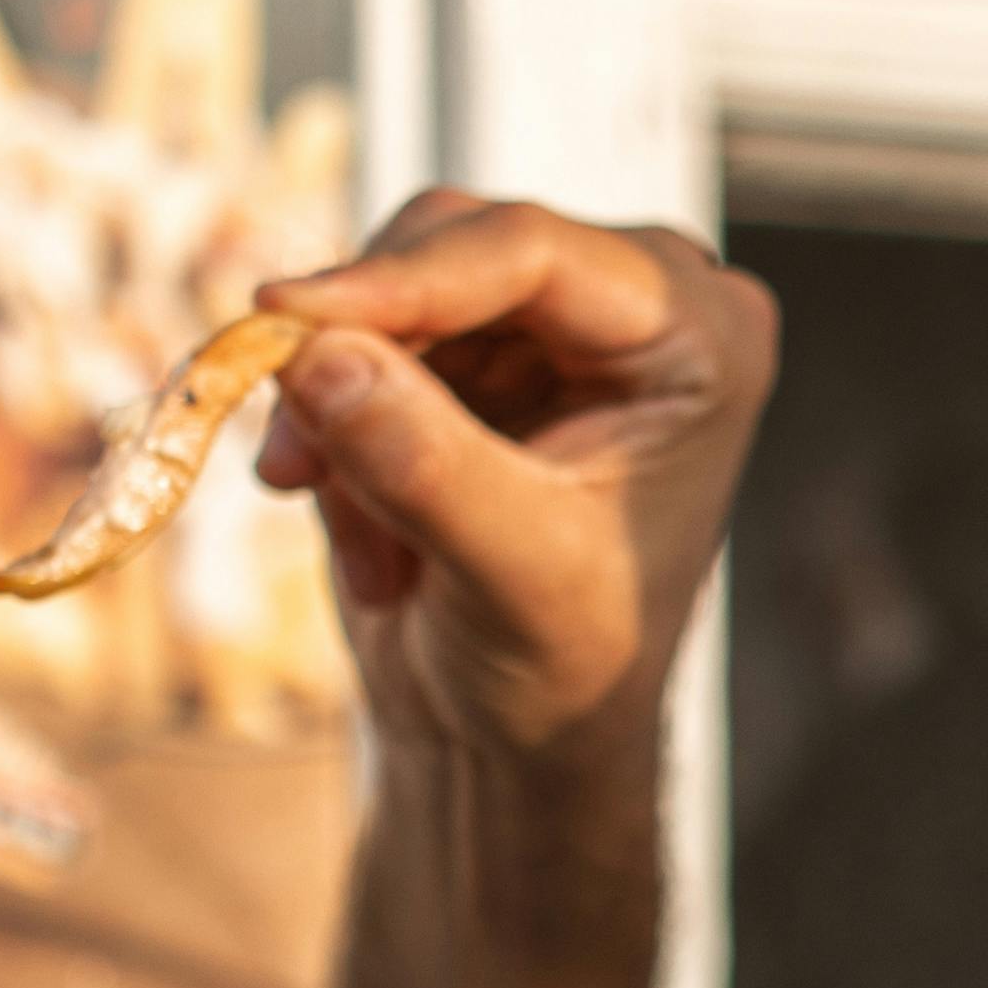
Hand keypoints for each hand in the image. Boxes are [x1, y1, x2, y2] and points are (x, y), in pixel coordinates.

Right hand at [250, 192, 775, 768]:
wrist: (521, 741)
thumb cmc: (566, 674)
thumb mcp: (510, 575)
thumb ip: (422, 462)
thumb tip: (313, 355)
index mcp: (703, 338)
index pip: (536, 253)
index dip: (403, 278)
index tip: (284, 313)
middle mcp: (635, 306)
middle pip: (453, 245)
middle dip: (359, 342)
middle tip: (292, 452)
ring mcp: (548, 325)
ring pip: (388, 290)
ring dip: (338, 406)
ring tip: (359, 532)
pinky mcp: (471, 358)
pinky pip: (357, 346)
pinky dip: (334, 432)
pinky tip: (369, 539)